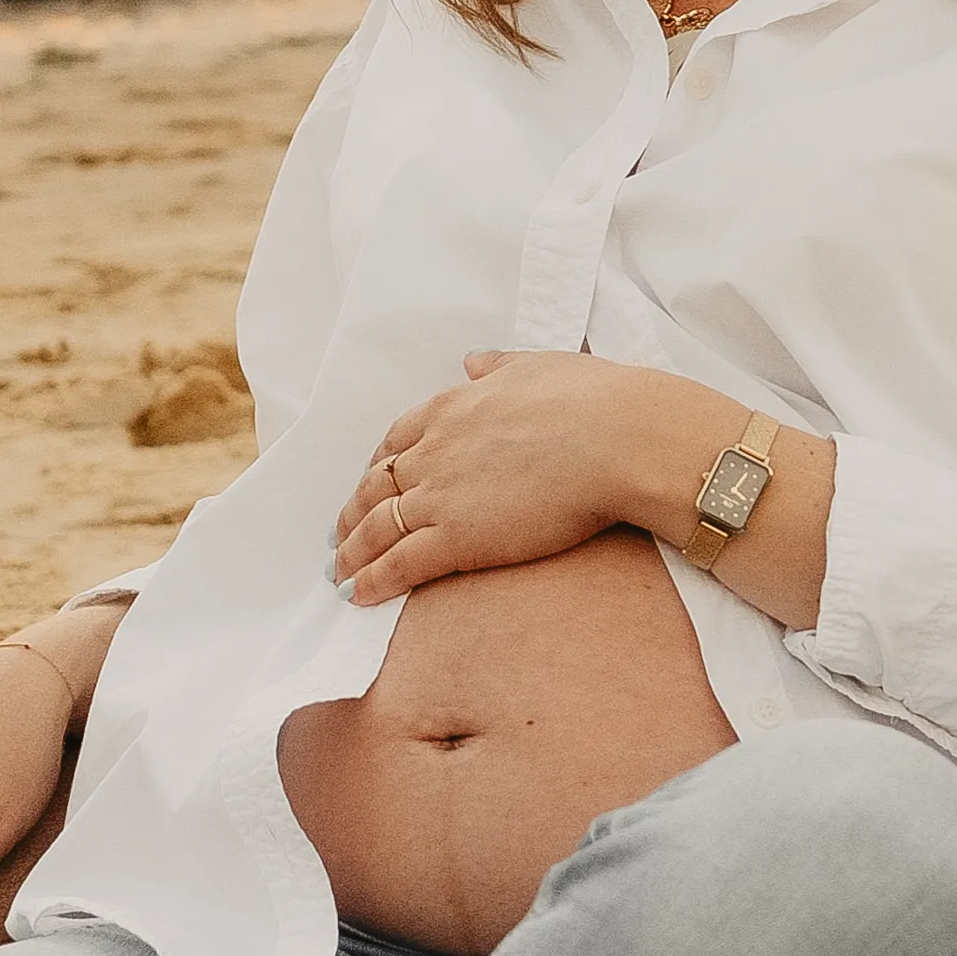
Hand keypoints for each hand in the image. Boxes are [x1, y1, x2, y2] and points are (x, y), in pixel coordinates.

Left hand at [328, 354, 698, 600]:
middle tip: (340, 536)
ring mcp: (440, 495)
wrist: (616, 439)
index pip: (396, 441)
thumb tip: (471, 361)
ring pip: (378, 527)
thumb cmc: (591, 400)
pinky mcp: (456, 538)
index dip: (377, 467)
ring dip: (353, 552)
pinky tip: (358, 594)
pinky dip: (373, 579)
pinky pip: (400, 564)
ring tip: (341, 573)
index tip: (370, 483)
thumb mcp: (534, 365)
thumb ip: (496, 366)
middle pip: (376, 486)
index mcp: (451, 409)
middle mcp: (434, 450)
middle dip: (353, 514)